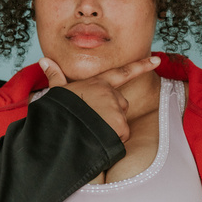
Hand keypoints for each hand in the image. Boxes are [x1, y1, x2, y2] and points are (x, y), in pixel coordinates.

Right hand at [38, 56, 160, 141]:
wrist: (59, 128)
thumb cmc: (58, 110)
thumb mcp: (57, 92)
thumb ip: (56, 76)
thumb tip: (44, 60)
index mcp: (98, 83)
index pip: (123, 72)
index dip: (141, 66)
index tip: (157, 61)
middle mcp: (110, 93)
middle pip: (121, 104)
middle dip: (112, 113)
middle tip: (93, 121)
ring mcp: (116, 109)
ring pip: (121, 121)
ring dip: (111, 128)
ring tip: (91, 131)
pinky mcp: (120, 125)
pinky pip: (121, 136)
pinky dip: (112, 141)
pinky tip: (97, 140)